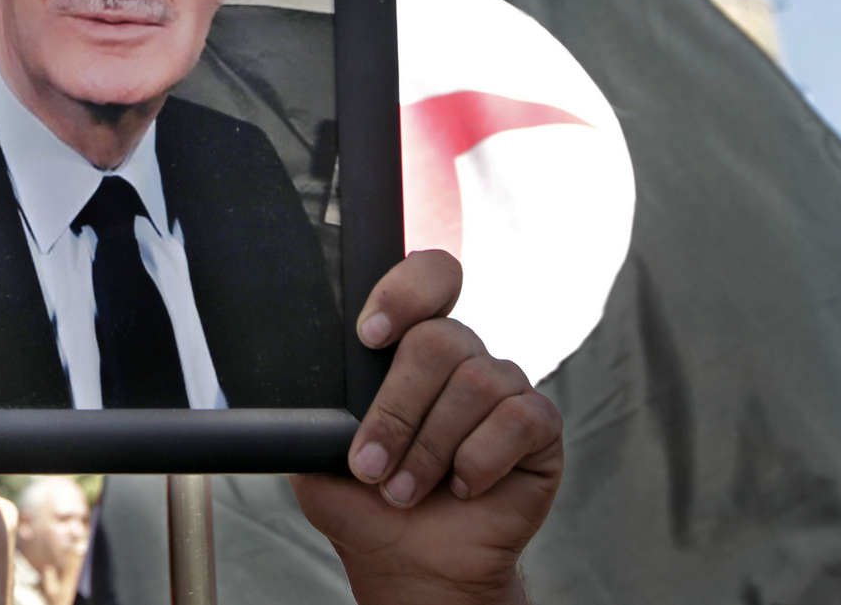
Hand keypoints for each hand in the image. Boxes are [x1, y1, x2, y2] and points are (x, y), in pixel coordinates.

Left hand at [290, 250, 562, 604]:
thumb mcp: (317, 454)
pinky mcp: (540, 426)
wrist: (411, 563)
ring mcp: (505, 387)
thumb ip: (312, 410)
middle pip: (438, 340)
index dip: (404, 293)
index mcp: (410, 345)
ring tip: (405, 489)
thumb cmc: (365, 503)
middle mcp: (462, 356)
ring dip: (430, 447)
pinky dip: (479, 461)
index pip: (427, 277)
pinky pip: (518, 419)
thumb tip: (301, 389)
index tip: (368, 337)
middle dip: (397, 408)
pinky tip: (462, 487)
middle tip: (371, 464)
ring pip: (475, 381)